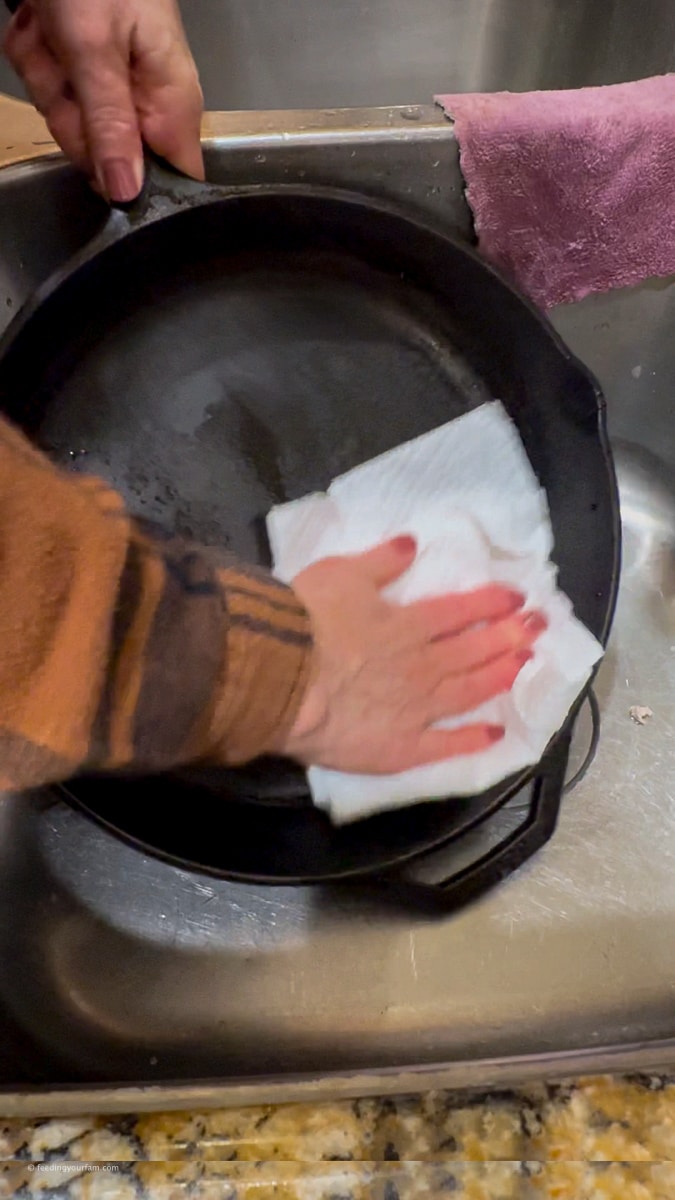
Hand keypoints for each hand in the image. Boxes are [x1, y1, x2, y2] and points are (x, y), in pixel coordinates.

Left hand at [3, 0, 202, 201]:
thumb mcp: (96, 51)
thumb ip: (110, 126)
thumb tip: (126, 194)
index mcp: (171, 104)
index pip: (171, 181)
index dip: (131, 183)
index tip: (97, 151)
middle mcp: (146, 102)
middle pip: (103, 156)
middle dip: (68, 112)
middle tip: (64, 63)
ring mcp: (112, 85)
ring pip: (68, 120)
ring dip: (46, 75)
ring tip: (50, 29)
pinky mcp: (83, 69)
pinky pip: (51, 88)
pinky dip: (35, 54)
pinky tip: (41, 24)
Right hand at [281, 535, 545, 773]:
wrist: (283, 680)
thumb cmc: (305, 622)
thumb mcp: (340, 573)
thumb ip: (380, 561)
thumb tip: (413, 543)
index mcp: (409, 624)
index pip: (460, 611)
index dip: (492, 603)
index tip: (519, 598)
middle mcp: (422, 666)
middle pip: (474, 651)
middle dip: (510, 636)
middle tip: (540, 628)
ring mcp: (417, 710)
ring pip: (468, 692)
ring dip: (499, 678)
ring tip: (524, 666)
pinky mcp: (402, 748)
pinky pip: (444, 745)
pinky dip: (471, 740)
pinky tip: (494, 734)